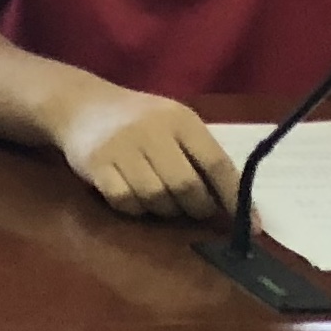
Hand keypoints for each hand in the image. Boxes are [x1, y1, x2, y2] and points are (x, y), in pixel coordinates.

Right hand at [52, 86, 240, 220]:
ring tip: (163, 200)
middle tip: (195, 209)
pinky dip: (135, 208)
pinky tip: (135, 197)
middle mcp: (151, 131)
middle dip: (197, 207)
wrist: (79, 104)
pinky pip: (125, 202)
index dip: (235, 198)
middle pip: (186, 187)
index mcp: (180, 119)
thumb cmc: (138, 119)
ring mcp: (120, 148)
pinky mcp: (95, 165)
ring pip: (156, 198)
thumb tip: (232, 203)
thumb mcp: (173, 124)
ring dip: (165, 209)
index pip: (216, 164)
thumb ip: (200, 156)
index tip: (252, 226)